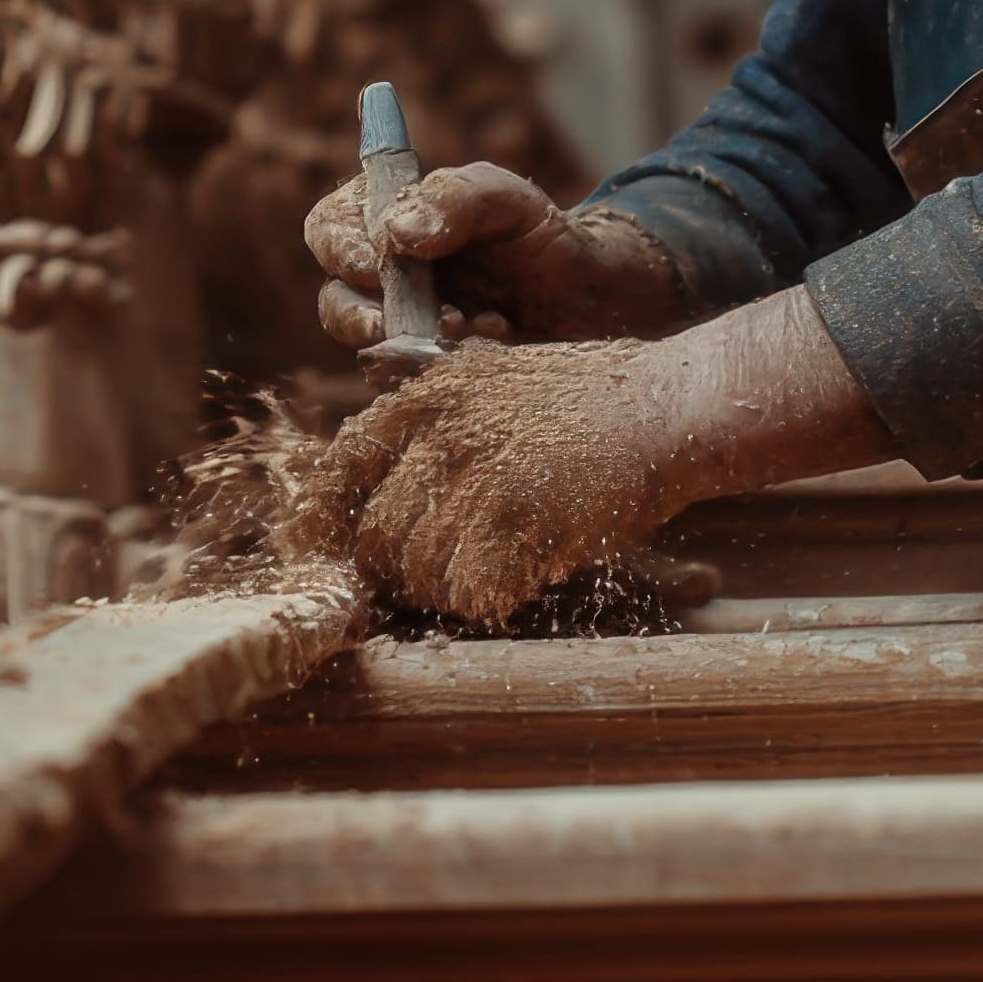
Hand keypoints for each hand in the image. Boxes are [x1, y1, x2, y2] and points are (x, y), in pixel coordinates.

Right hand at [305, 162, 679, 354]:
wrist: (595, 303)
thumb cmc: (547, 240)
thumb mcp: (511, 200)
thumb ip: (456, 197)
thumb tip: (396, 231)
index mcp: (389, 223)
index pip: (330, 228)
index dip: (339, 245)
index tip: (375, 258)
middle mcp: (386, 281)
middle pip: (335, 300)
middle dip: (368, 314)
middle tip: (421, 317)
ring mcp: (406, 334)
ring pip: (371, 351)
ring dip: (415, 344)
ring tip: (474, 328)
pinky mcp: (430, 378)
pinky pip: (409, 388)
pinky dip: (443, 373)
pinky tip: (493, 350)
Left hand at [325, 289, 897, 624]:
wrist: (668, 405)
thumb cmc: (593, 403)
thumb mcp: (493, 381)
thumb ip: (434, 426)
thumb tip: (381, 496)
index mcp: (424, 396)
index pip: (339, 468)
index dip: (320, 522)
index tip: (314, 555)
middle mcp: (437, 433)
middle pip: (375, 539)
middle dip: (400, 571)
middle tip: (444, 575)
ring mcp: (474, 476)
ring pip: (420, 574)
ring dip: (450, 590)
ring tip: (496, 569)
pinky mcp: (514, 519)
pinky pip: (471, 594)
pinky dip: (493, 600)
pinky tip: (524, 576)